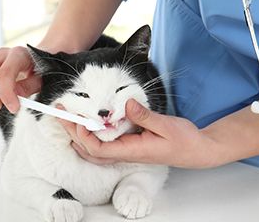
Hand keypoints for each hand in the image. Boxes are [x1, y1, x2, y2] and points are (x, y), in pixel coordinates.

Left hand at [56, 99, 221, 168]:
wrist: (198, 151)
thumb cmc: (184, 141)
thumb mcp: (166, 125)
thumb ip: (145, 116)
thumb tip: (127, 104)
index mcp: (132, 151)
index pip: (98, 149)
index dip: (83, 135)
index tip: (75, 118)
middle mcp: (125, 153)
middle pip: (89, 150)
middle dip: (72, 132)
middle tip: (60, 112)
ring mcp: (126, 151)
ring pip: (94, 149)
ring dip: (78, 134)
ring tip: (68, 116)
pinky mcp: (130, 145)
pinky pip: (104, 144)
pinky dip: (91, 134)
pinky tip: (89, 121)